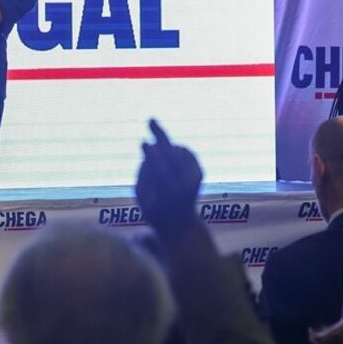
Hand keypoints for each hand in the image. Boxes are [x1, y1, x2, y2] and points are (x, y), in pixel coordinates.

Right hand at [135, 120, 204, 236]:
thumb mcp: (142, 197)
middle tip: (151, 120)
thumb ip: (142, 174)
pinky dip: (175, 150)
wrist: (180, 223)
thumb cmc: (154, 211)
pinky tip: (169, 153)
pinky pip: (186, 152)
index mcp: (169, 193)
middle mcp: (186, 185)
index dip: (151, 154)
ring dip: (165, 146)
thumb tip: (147, 150)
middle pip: (172, 155)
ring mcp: (195, 178)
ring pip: (178, 152)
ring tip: (156, 150)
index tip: (143, 142)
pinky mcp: (200, 173)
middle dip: (161, 136)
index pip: (159, 169)